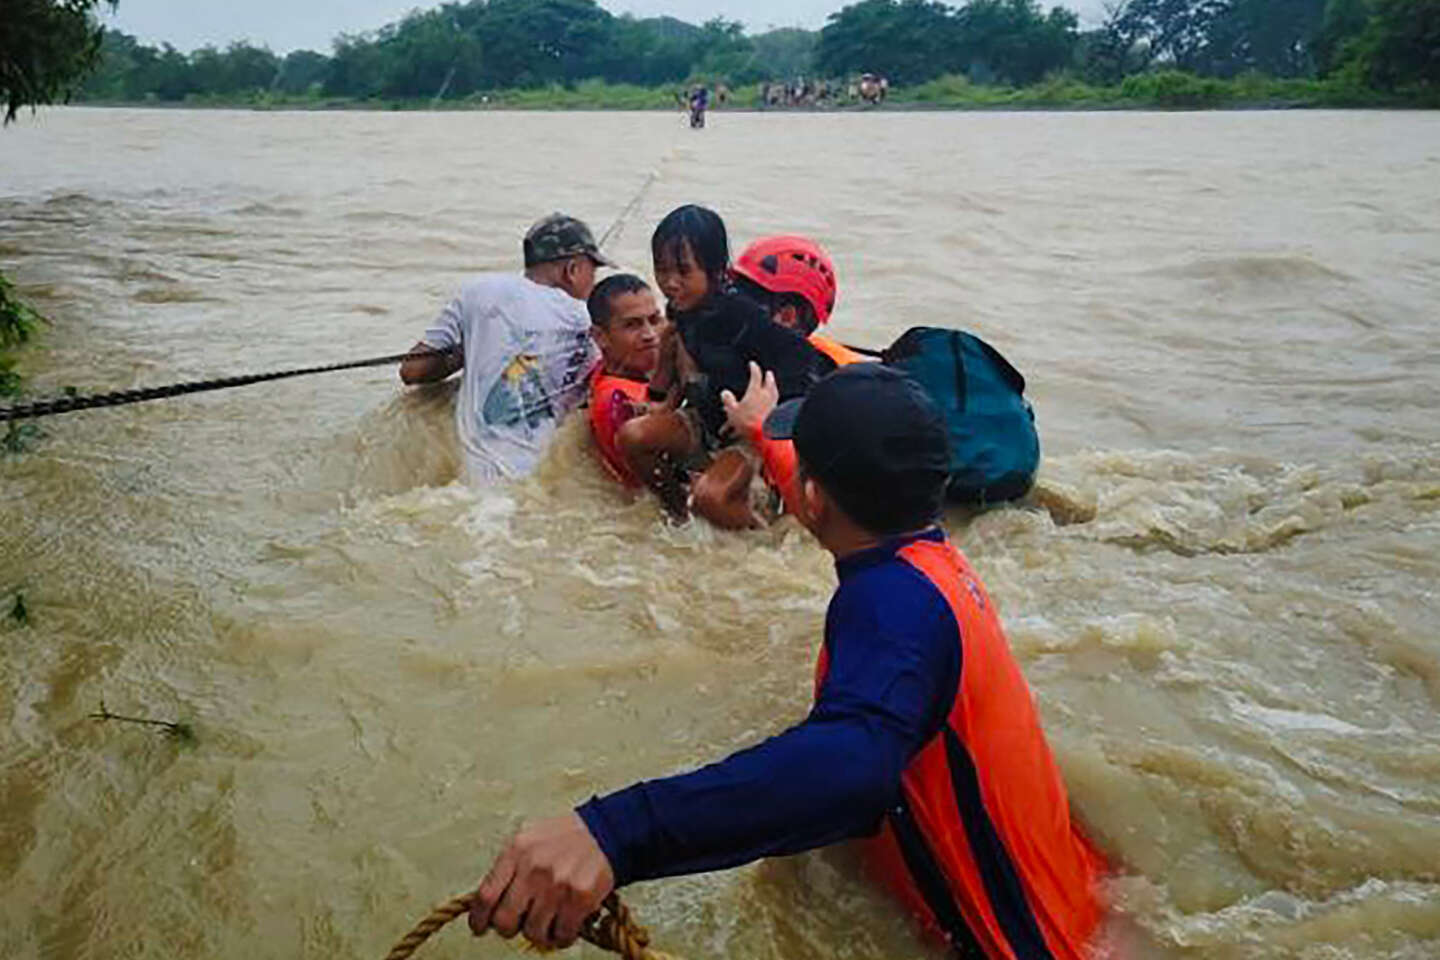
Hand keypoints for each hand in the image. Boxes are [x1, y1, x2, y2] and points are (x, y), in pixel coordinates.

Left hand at [467, 813, 614, 949]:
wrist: (605, 831)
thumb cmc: (564, 837)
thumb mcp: (527, 839)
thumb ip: (507, 867)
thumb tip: (486, 903)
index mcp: (516, 851)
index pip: (485, 896)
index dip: (478, 919)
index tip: (479, 927)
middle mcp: (533, 868)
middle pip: (505, 920)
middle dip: (508, 929)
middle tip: (518, 924)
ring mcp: (557, 885)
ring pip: (533, 932)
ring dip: (538, 934)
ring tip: (546, 922)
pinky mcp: (580, 898)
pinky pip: (562, 934)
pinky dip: (561, 937)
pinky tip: (564, 925)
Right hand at [721, 362, 778, 441]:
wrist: (764, 436)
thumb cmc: (747, 423)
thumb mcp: (732, 411)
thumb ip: (728, 401)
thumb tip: (725, 393)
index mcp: (755, 391)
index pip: (756, 376)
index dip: (754, 368)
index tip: (752, 364)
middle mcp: (766, 396)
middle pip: (769, 382)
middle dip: (768, 377)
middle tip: (769, 373)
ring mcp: (773, 404)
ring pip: (774, 392)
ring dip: (773, 387)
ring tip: (773, 386)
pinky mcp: (777, 414)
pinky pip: (776, 403)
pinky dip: (775, 400)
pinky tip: (773, 403)